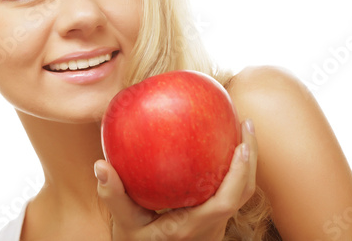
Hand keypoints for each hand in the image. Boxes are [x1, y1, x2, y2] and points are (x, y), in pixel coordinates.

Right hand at [94, 119, 257, 240]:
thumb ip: (112, 194)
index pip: (225, 202)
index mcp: (190, 227)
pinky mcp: (214, 219)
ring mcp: (215, 225)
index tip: (241, 145)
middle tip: (246, 123)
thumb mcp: (122, 222)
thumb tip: (100, 165)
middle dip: (251, 159)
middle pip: (243, 194)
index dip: (238, 174)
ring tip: (242, 129)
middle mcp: (209, 227)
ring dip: (246, 162)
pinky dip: (234, 168)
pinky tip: (222, 145)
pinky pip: (231, 192)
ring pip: (241, 194)